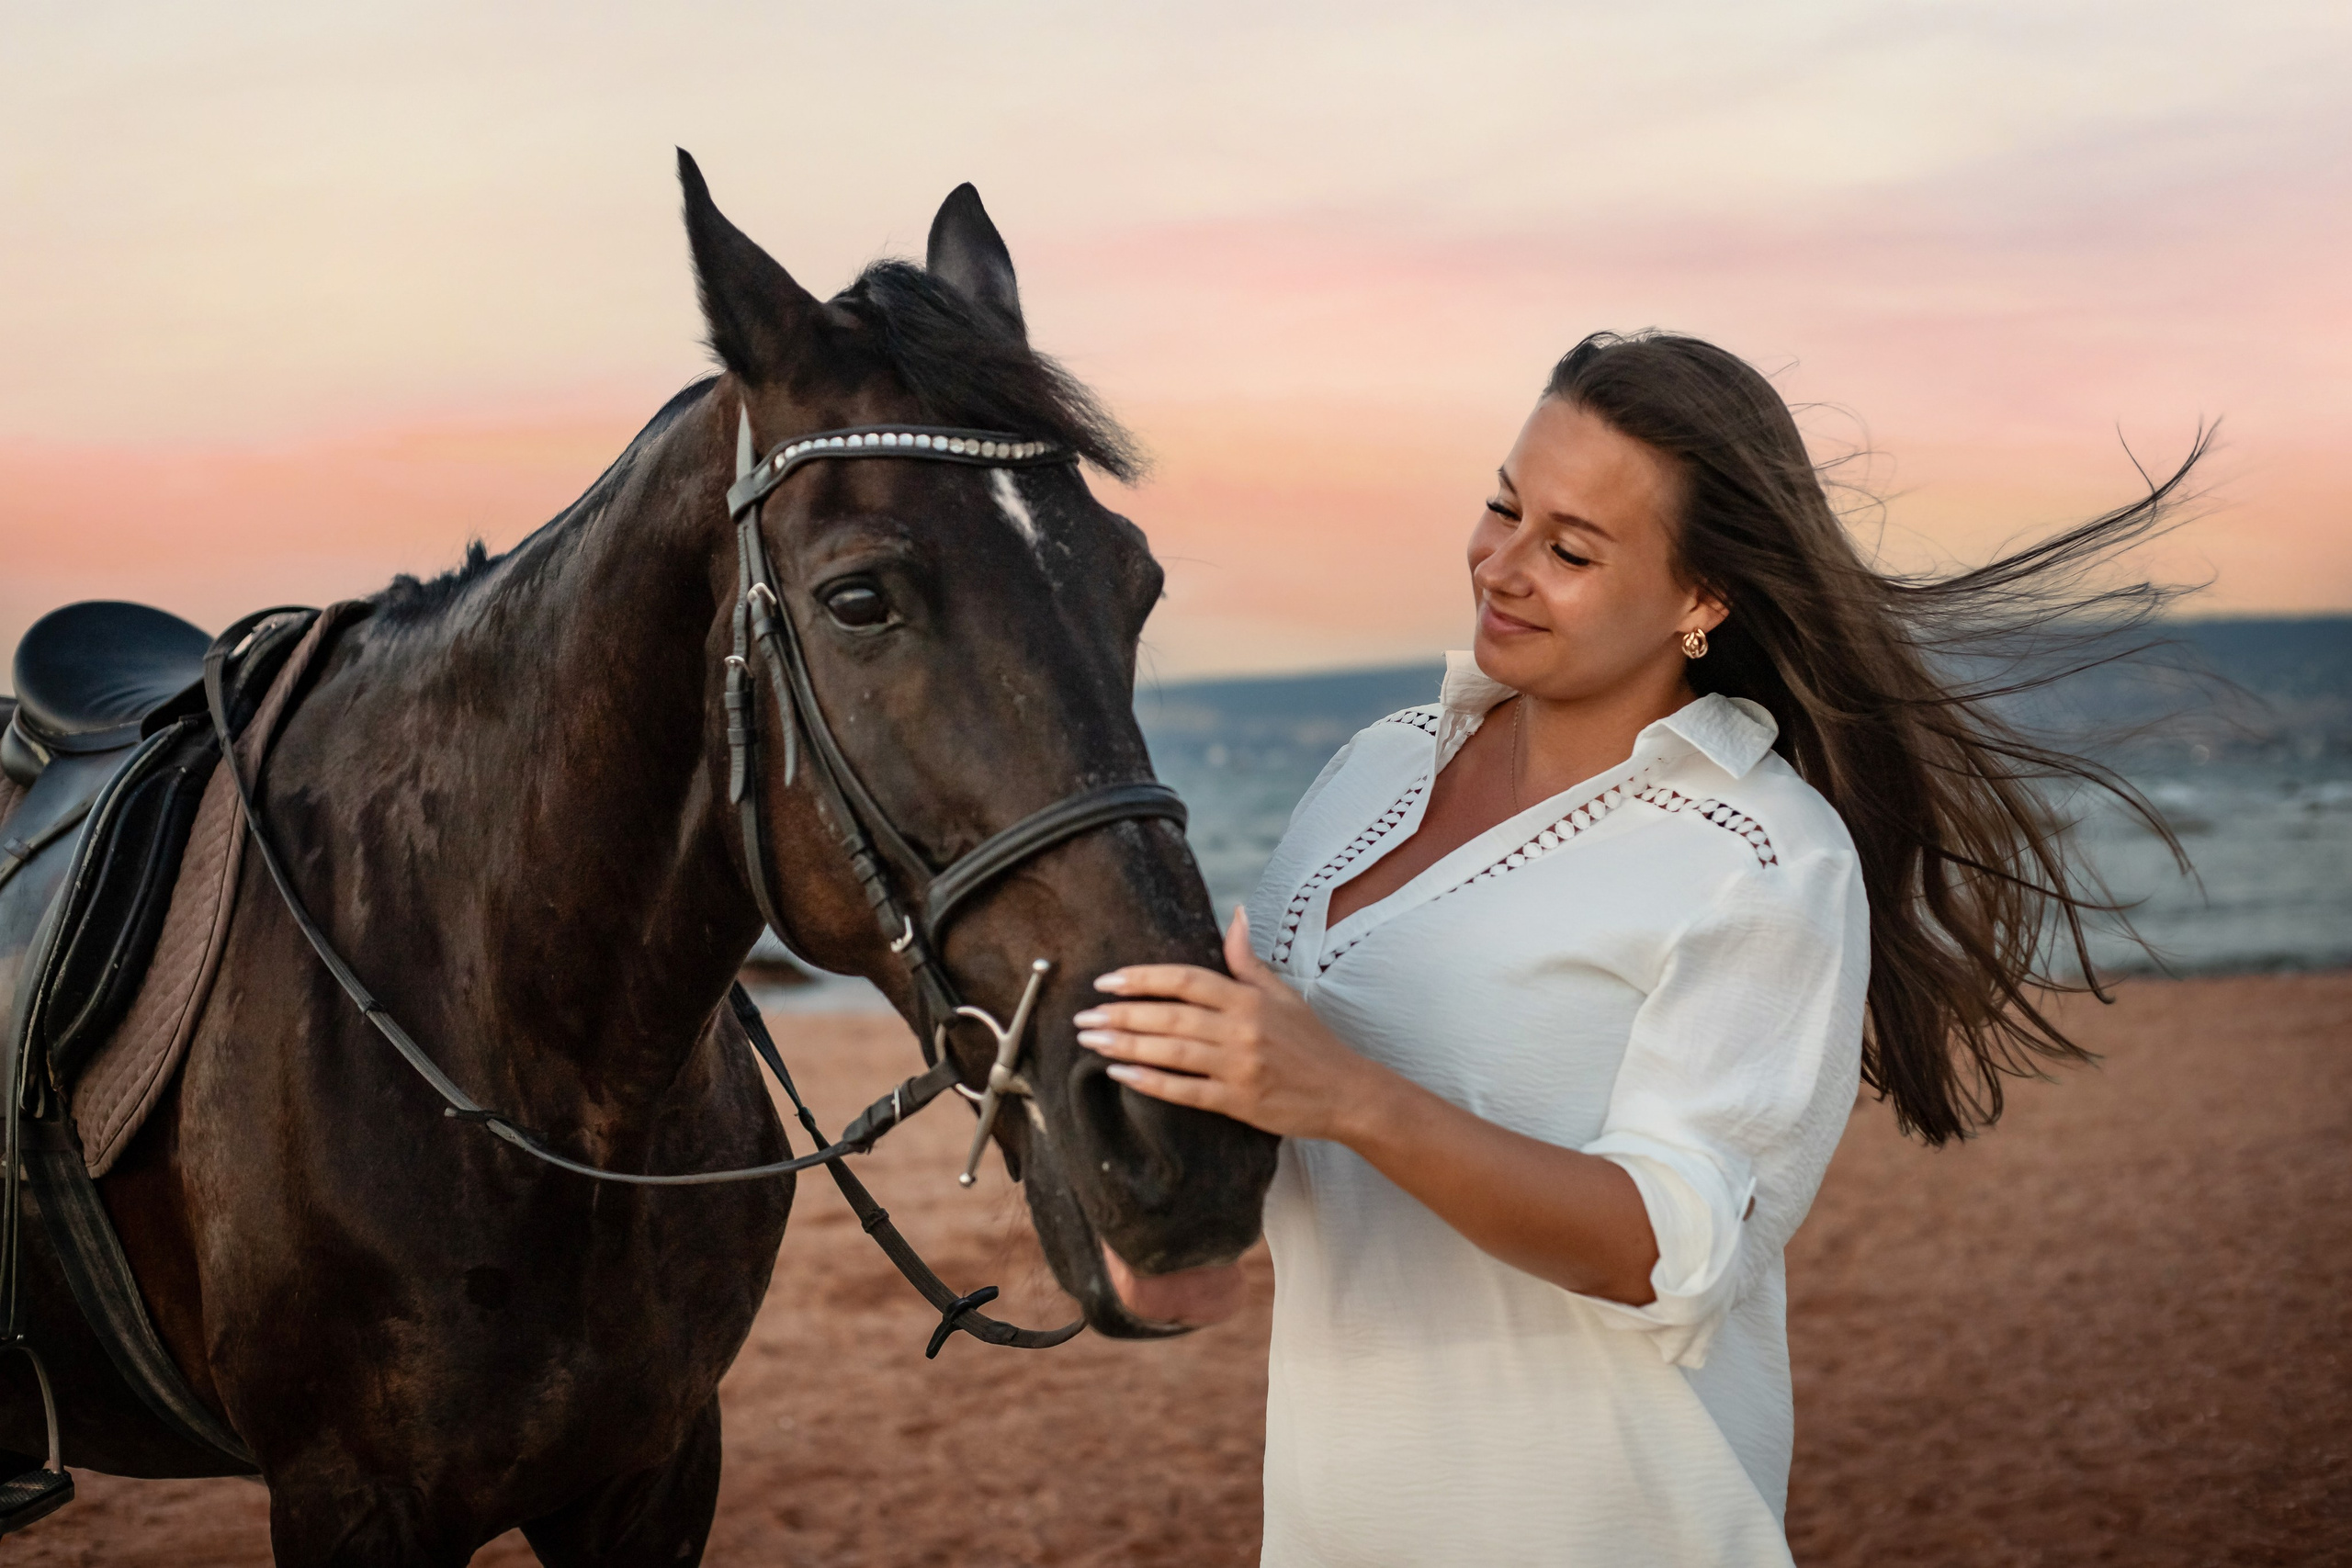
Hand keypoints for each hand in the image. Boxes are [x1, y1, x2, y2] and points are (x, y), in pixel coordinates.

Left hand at [1073, 907, 1385, 1141]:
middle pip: (1170, 1016)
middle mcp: (1242, 1029)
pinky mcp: (1239, 1101)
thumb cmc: (1311, 1042)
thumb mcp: (1283, 993)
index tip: (1107, 982)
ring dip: (1126, 1046)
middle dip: (1122, 1015)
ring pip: (1172, 1052)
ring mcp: (1239, 1066)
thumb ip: (1248, 959)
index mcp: (1249, 999)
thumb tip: (1235, 914)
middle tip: (1083, 1016)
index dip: (1143, 978)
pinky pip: (1186, 1091)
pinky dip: (1151, 1083)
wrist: (1346, 1092)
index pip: (1186, 980)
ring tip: (1090, 1041)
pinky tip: (1120, 1075)